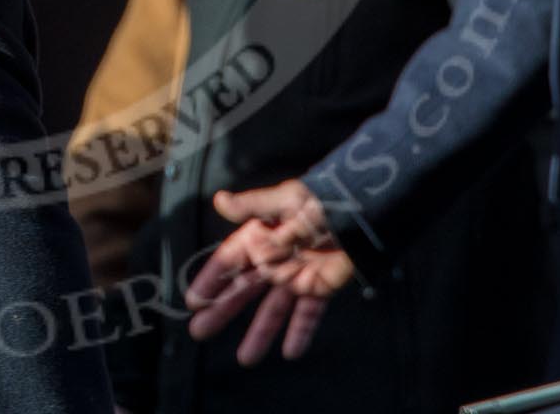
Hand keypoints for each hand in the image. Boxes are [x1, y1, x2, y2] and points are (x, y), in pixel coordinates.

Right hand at [183, 179, 353, 364]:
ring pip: (273, 308)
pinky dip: (300, 332)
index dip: (211, 280)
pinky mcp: (319, 287)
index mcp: (261, 235)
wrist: (365, 212)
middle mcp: (274, 258)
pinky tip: (290, 352)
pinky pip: (308, 314)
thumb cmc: (323, 200)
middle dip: (222, 310)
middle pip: (243, 289)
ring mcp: (296, 275)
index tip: (194, 301)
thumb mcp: (286, 200)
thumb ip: (252, 206)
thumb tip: (219, 200)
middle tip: (201, 331)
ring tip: (246, 359)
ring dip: (260, 332)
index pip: (229, 261)